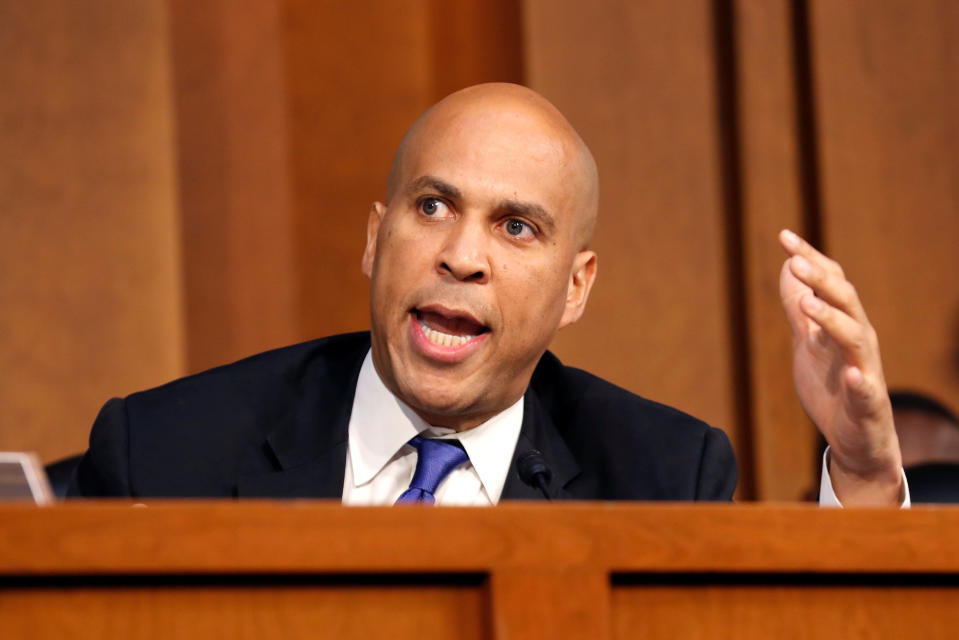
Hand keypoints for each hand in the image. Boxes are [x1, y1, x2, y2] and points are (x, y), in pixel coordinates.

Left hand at [778, 229, 901, 504]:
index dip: (809, 259)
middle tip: (794, 261)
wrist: (855, 439)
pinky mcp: (869, 405)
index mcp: (841, 325)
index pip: (829, 283)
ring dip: (833, 319)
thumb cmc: (832, 386)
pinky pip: (867, 391)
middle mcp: (857, 341)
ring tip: (809, 304)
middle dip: (822, 280)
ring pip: (856, 338)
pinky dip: (860, 382)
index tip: (784, 235)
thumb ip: (799, 308)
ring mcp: (865, 371)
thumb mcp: (807, 343)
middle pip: (845, 302)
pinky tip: (852, 375)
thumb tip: (787, 266)